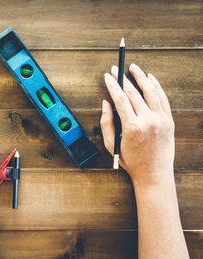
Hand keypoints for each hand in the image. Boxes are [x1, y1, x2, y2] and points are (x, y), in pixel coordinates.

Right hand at [100, 63, 174, 186]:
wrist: (154, 174)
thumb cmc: (131, 161)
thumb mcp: (111, 144)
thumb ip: (106, 122)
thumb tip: (106, 103)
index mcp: (132, 127)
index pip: (120, 98)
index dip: (112, 85)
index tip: (107, 76)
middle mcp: (148, 120)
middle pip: (134, 92)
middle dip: (123, 78)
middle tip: (116, 69)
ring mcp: (161, 120)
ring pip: (151, 91)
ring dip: (141, 77)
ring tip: (134, 67)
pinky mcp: (169, 121)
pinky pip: (163, 98)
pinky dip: (156, 86)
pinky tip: (150, 78)